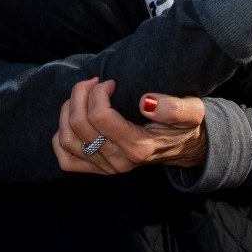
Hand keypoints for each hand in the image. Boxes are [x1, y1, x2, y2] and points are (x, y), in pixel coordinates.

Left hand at [51, 77, 206, 175]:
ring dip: (67, 110)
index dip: (98, 92)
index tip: (111, 82)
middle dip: (80, 93)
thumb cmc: (183, 124)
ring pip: (66, 139)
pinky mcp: (96, 170)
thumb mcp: (190, 111)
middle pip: (79, 124)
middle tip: (93, 81)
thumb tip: (146, 101)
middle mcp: (119, 161)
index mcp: (138, 147)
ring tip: (82, 95)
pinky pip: (65, 159)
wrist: (182, 146)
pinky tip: (73, 119)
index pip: (100, 117)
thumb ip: (172, 108)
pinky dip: (60, 137)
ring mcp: (105, 168)